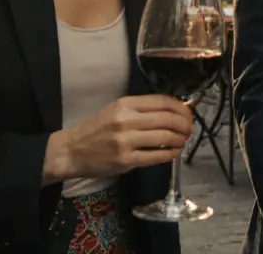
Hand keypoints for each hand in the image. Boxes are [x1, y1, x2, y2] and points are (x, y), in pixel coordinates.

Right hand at [43, 95, 192, 183]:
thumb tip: (173, 111)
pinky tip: (174, 152)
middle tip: (189, 129)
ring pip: (164, 137)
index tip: (188, 114)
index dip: (181, 108)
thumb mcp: (117, 110)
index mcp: (126, 104)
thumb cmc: (97, 128)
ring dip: (180, 139)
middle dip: (185, 124)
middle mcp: (126, 120)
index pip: (162, 102)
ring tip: (183, 140)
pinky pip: (155, 156)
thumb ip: (142, 109)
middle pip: (168, 119)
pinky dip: (170, 154)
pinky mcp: (125, 160)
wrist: (72, 150)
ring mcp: (126, 141)